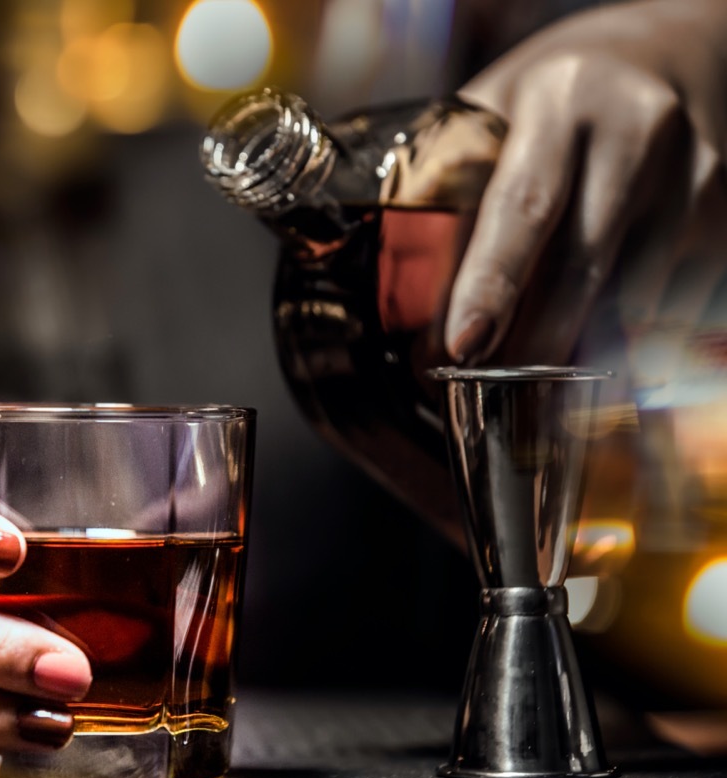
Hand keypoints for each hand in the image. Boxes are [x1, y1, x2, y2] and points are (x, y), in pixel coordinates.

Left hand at [445, 0, 726, 366]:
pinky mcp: (723, 219)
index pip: (524, 204)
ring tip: (525, 384)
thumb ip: (456, 186)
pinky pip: (670, 308)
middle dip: (529, 342)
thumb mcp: (492, 113)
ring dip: (573, 355)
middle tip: (483, 390)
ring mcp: (694, 177)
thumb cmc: (551, 98)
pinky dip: (625, 347)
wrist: (661, 59)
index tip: (462, 344)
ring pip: (631, 301)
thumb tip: (409, 297)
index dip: (491, 282)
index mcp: (563, 99)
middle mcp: (638, 132)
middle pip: (581, 266)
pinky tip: (587, 364)